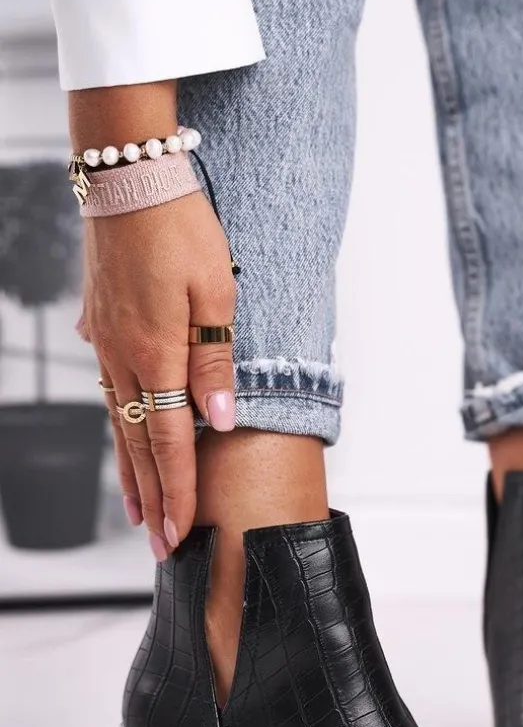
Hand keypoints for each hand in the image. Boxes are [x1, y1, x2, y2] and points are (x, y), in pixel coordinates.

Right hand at [83, 192, 235, 557]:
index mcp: (156, 354)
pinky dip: (119, 429)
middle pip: (139, 445)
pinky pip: (111, 392)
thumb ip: (214, 362)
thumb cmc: (180, 230)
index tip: (183, 534)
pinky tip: (123, 441)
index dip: (178, 492)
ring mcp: (106, 344)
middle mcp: (123, 358)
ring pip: (119, 423)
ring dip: (131, 472)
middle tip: (161, 546)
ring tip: (139, 512)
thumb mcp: (215, 293)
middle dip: (154, 500)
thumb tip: (218, 421)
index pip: (170, 443)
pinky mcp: (100, 327)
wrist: (129, 179)